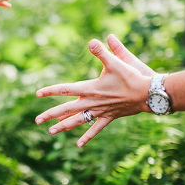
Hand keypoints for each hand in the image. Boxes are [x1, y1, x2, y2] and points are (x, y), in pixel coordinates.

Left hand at [34, 34, 154, 146]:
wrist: (147, 94)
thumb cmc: (131, 77)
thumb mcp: (116, 62)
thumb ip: (102, 52)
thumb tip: (92, 40)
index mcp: (89, 89)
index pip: (65, 89)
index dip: (50, 91)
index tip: (37, 94)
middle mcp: (91, 102)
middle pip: (66, 109)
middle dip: (50, 115)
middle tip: (37, 120)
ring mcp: (99, 112)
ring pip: (77, 121)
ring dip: (63, 126)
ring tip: (50, 132)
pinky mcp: (109, 117)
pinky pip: (95, 129)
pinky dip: (87, 136)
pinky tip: (79, 144)